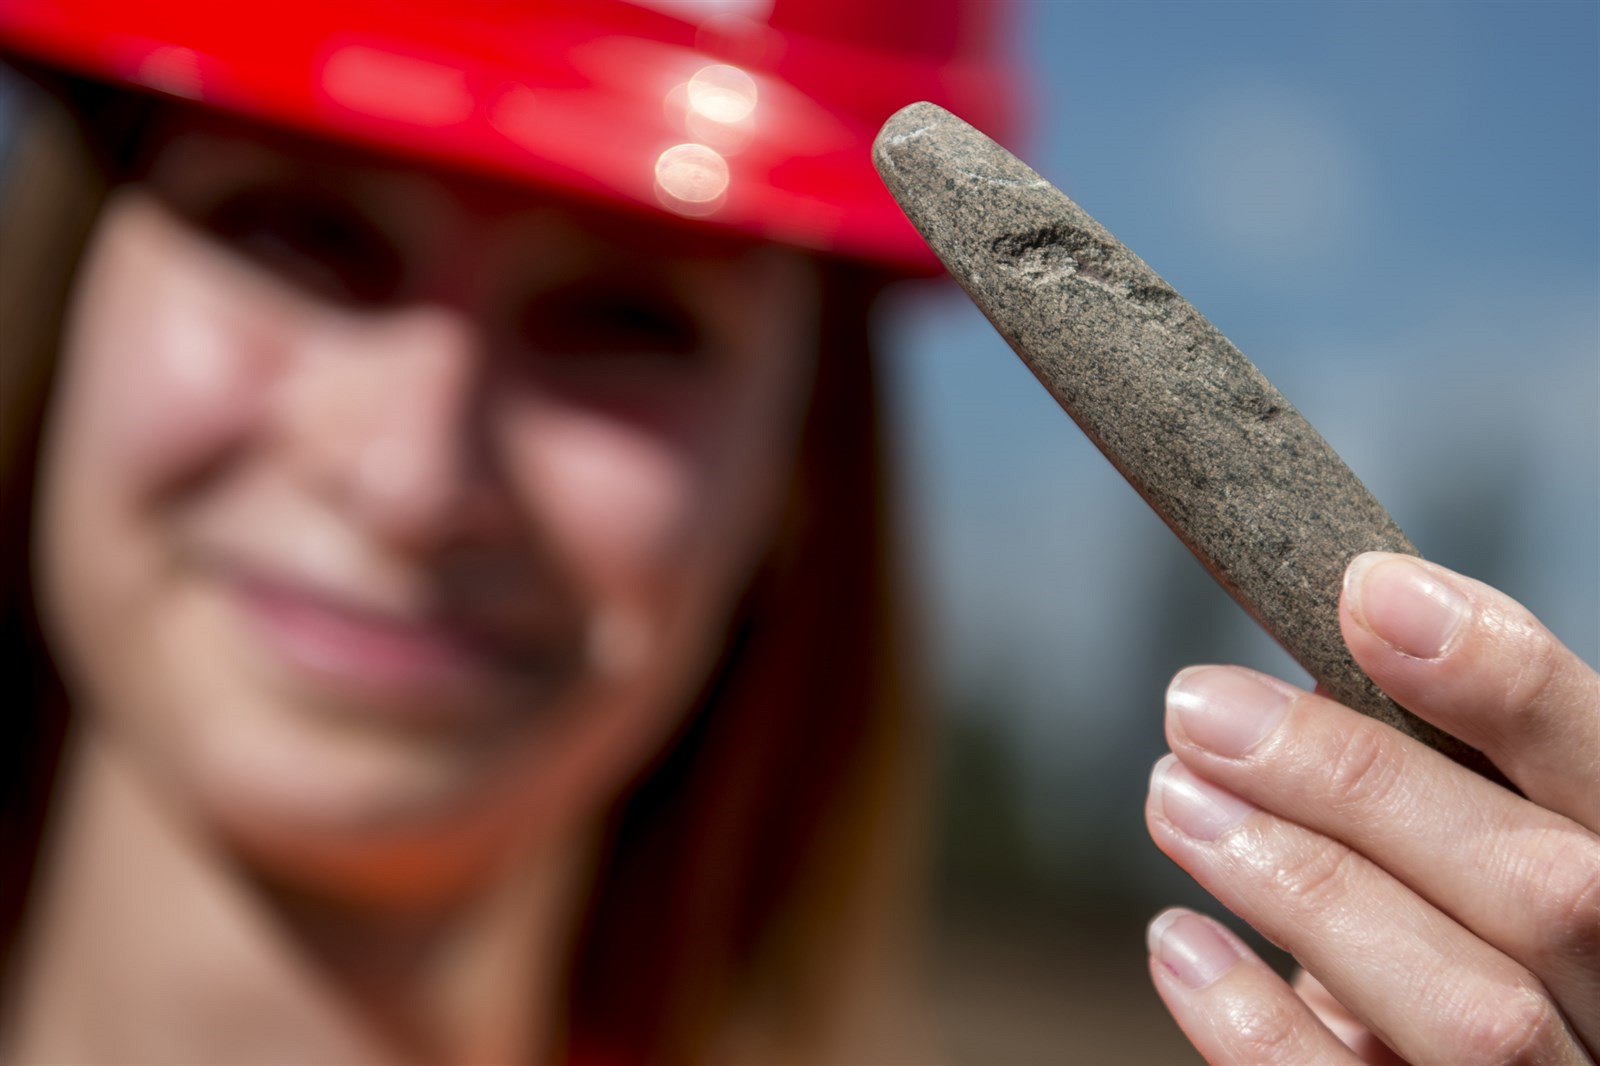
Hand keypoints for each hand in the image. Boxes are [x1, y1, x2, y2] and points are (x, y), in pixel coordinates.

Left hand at [1143, 551, 1598, 1063]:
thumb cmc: (1456, 944)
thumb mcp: (1468, 849)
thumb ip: (1434, 783)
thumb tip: (1307, 678)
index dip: (1506, 678)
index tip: (1368, 592)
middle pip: (1543, 886)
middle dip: (1356, 780)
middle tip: (1199, 709)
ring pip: (1476, 1010)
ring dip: (1304, 886)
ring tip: (1174, 798)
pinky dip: (1259, 1026)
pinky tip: (1179, 942)